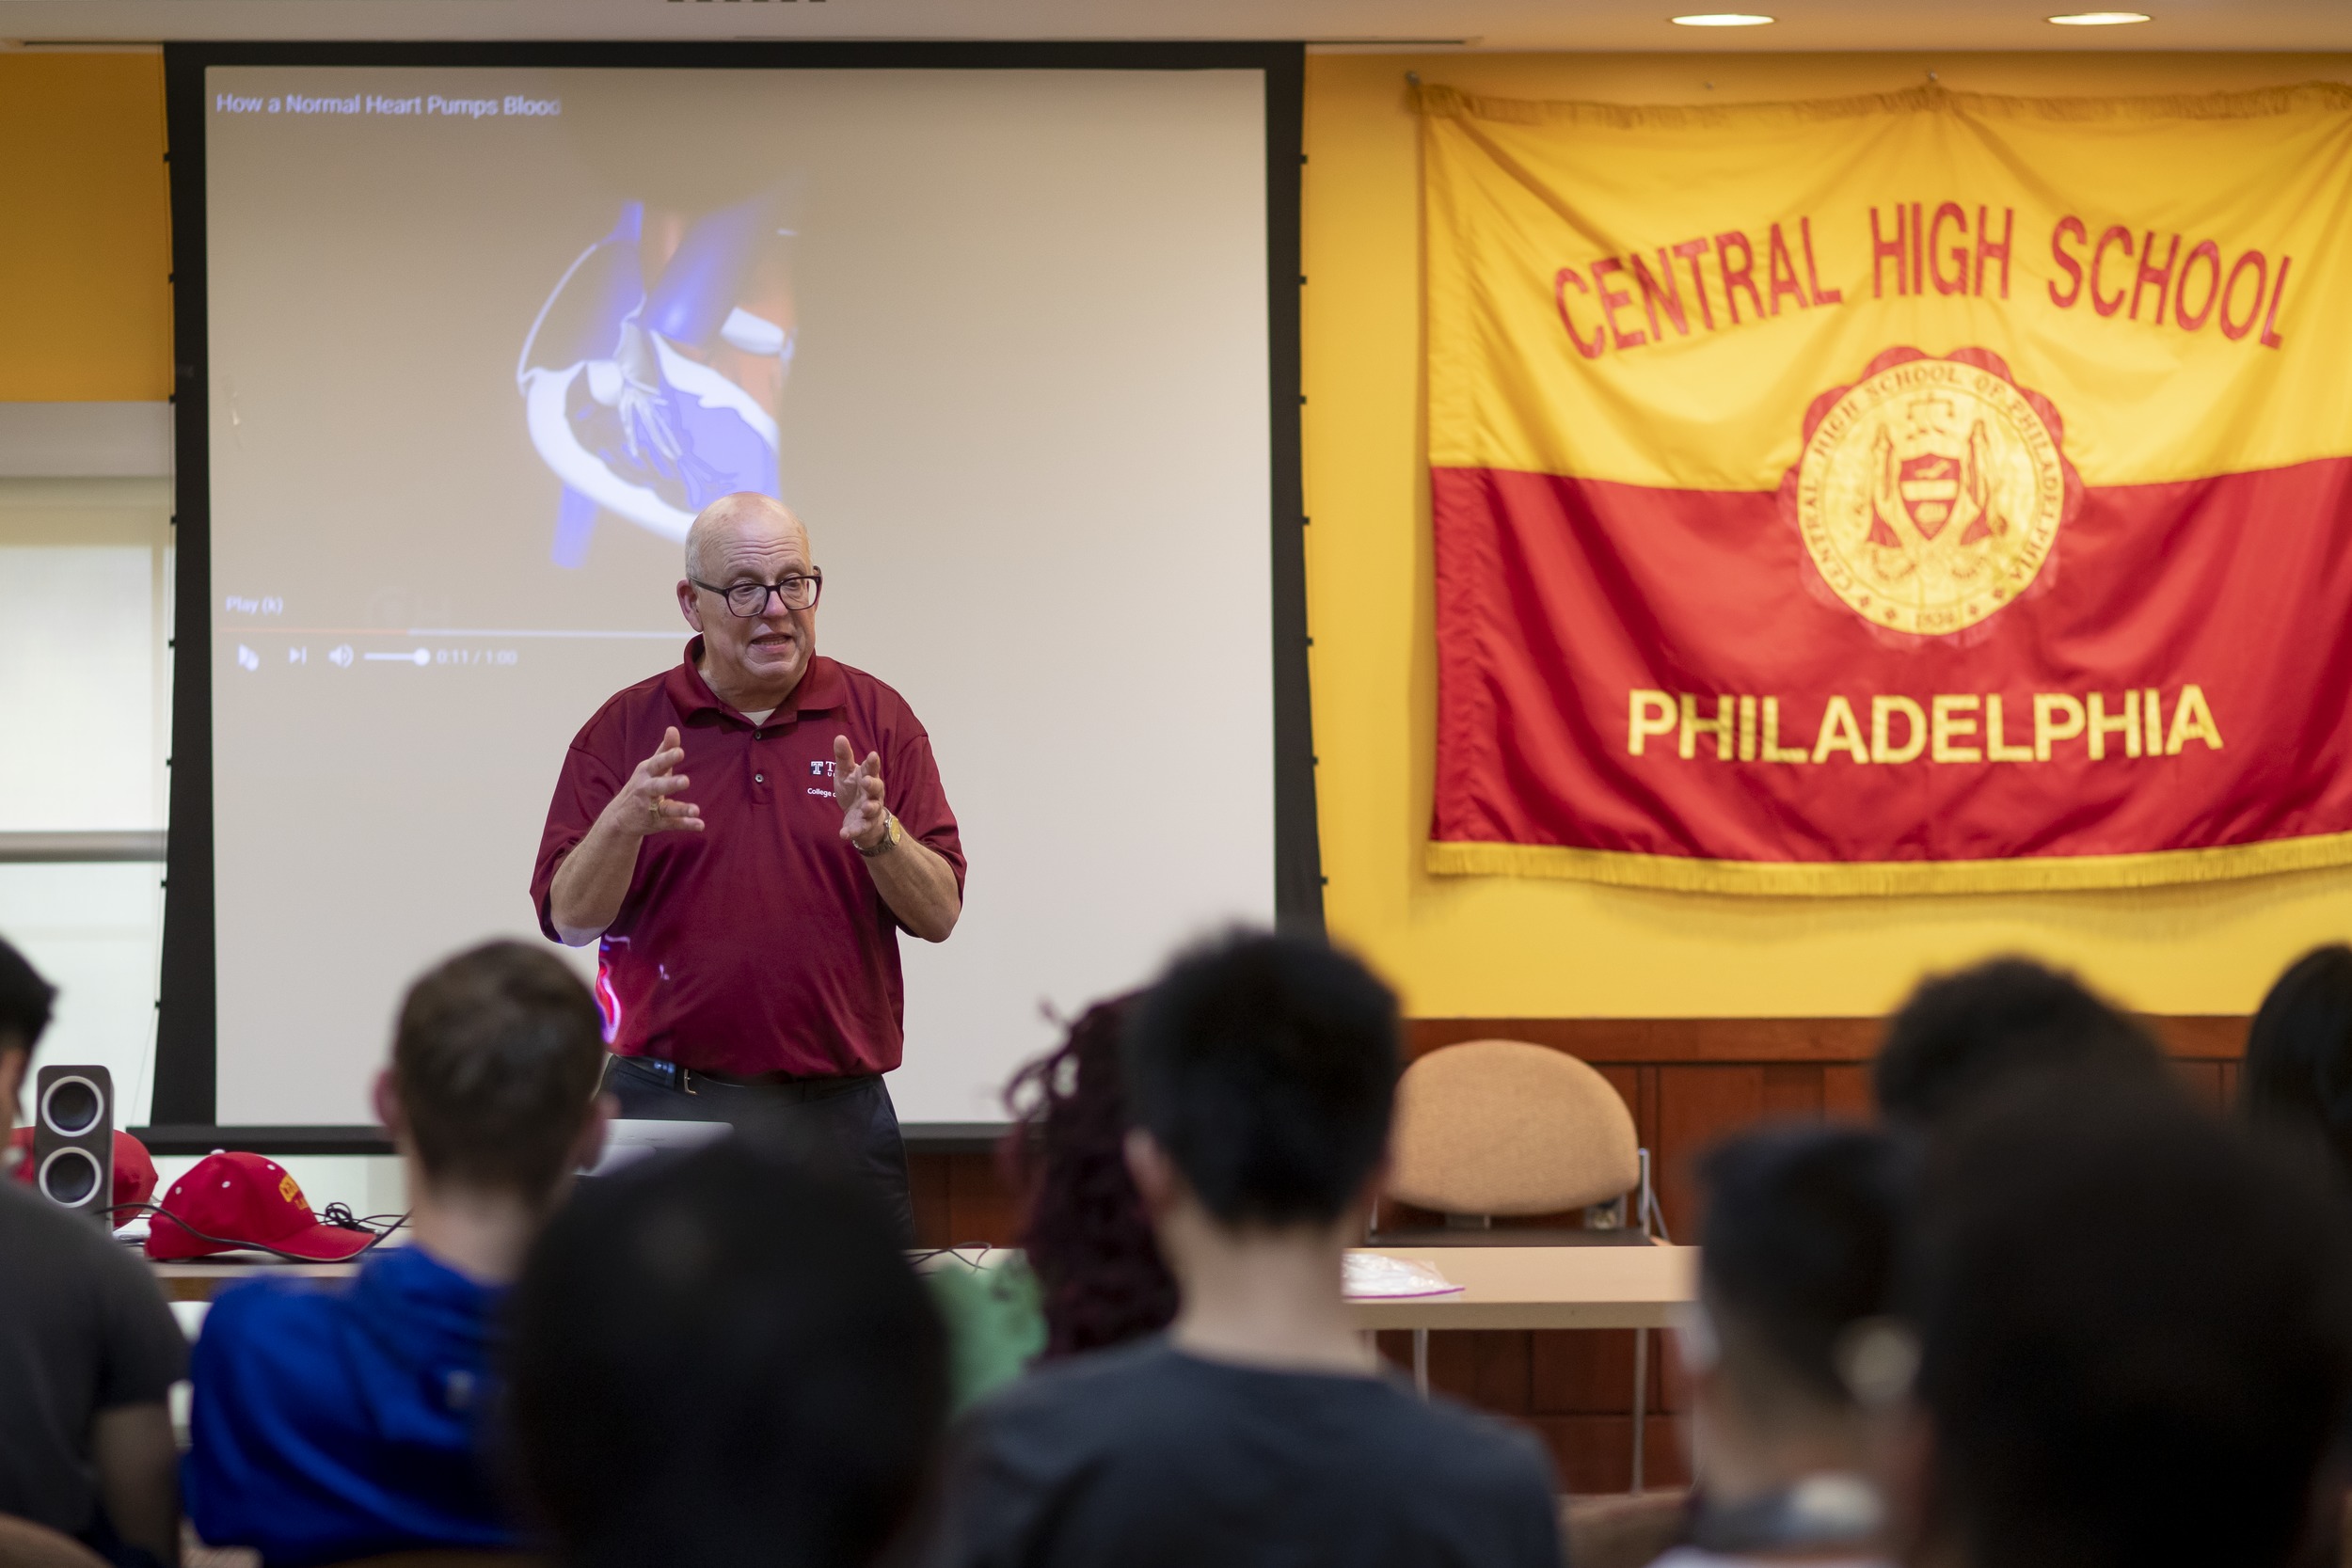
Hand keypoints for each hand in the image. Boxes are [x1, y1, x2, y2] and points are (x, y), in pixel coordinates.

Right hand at [611, 726, 701, 838]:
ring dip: (680, 809)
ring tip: (696, 810)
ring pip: (666, 808)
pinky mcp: (656, 823)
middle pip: (657, 786)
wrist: (619, 816)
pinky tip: (700, 824)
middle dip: (670, 784)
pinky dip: (685, 825)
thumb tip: (673, 728)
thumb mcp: (651, 767)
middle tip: (686, 781)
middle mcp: (646, 790)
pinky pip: (672, 824)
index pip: (657, 764)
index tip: (680, 752)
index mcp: (646, 773)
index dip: (668, 758)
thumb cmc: (643, 784)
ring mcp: (650, 808)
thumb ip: (665, 749)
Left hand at [833, 734, 887, 849]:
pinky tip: (843, 834)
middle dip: (873, 785)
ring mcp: (870, 811)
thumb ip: (844, 757)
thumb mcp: (846, 772)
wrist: (859, 816)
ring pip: (873, 809)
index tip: (872, 755)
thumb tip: (839, 736)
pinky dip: (852, 832)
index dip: (872, 763)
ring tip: (864, 807)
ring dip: (869, 808)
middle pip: (877, 788)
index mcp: (867, 778)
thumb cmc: (854, 789)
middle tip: (867, 781)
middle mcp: (873, 794)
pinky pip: (860, 829)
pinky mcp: (864, 826)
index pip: (871, 769)